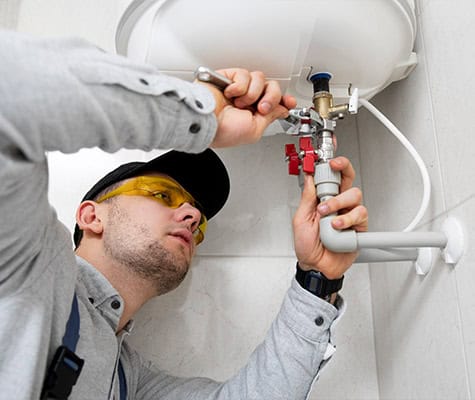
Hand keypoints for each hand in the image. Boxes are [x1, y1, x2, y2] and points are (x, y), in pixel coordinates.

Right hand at [198, 68, 295, 147]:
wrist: (206, 121)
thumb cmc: (223, 130)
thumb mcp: (255, 129)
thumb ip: (270, 117)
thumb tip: (282, 109)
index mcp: (253, 113)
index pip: (274, 101)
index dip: (284, 100)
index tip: (289, 102)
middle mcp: (247, 99)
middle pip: (271, 87)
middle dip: (270, 98)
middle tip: (261, 108)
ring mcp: (238, 88)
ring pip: (259, 79)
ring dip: (252, 94)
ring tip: (240, 103)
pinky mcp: (228, 77)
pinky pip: (244, 74)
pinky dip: (239, 86)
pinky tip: (230, 94)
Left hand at [292, 157, 367, 278]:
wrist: (316, 266)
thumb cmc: (307, 245)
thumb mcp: (300, 219)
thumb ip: (307, 198)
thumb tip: (309, 178)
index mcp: (323, 199)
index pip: (331, 176)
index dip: (333, 165)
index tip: (329, 159)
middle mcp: (338, 204)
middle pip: (349, 178)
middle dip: (343, 170)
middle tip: (333, 171)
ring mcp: (349, 214)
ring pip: (355, 195)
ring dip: (338, 203)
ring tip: (327, 216)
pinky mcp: (359, 227)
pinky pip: (360, 215)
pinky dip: (347, 220)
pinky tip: (337, 227)